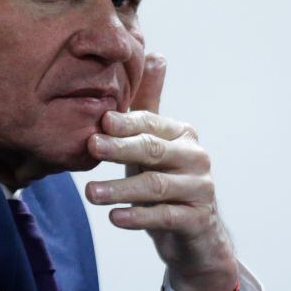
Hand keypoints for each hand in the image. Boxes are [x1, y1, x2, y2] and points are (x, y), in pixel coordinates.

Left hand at [85, 54, 241, 290]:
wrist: (194, 236)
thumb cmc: (165, 181)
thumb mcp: (155, 143)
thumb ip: (149, 104)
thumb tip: (155, 54)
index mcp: (182, 134)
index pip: (151, 123)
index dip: (126, 121)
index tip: (100, 120)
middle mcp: (196, 158)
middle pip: (154, 150)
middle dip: (120, 147)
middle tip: (91, 146)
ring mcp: (200, 190)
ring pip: (156, 186)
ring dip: (120, 188)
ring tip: (90, 193)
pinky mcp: (196, 221)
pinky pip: (164, 217)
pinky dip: (138, 216)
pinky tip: (115, 217)